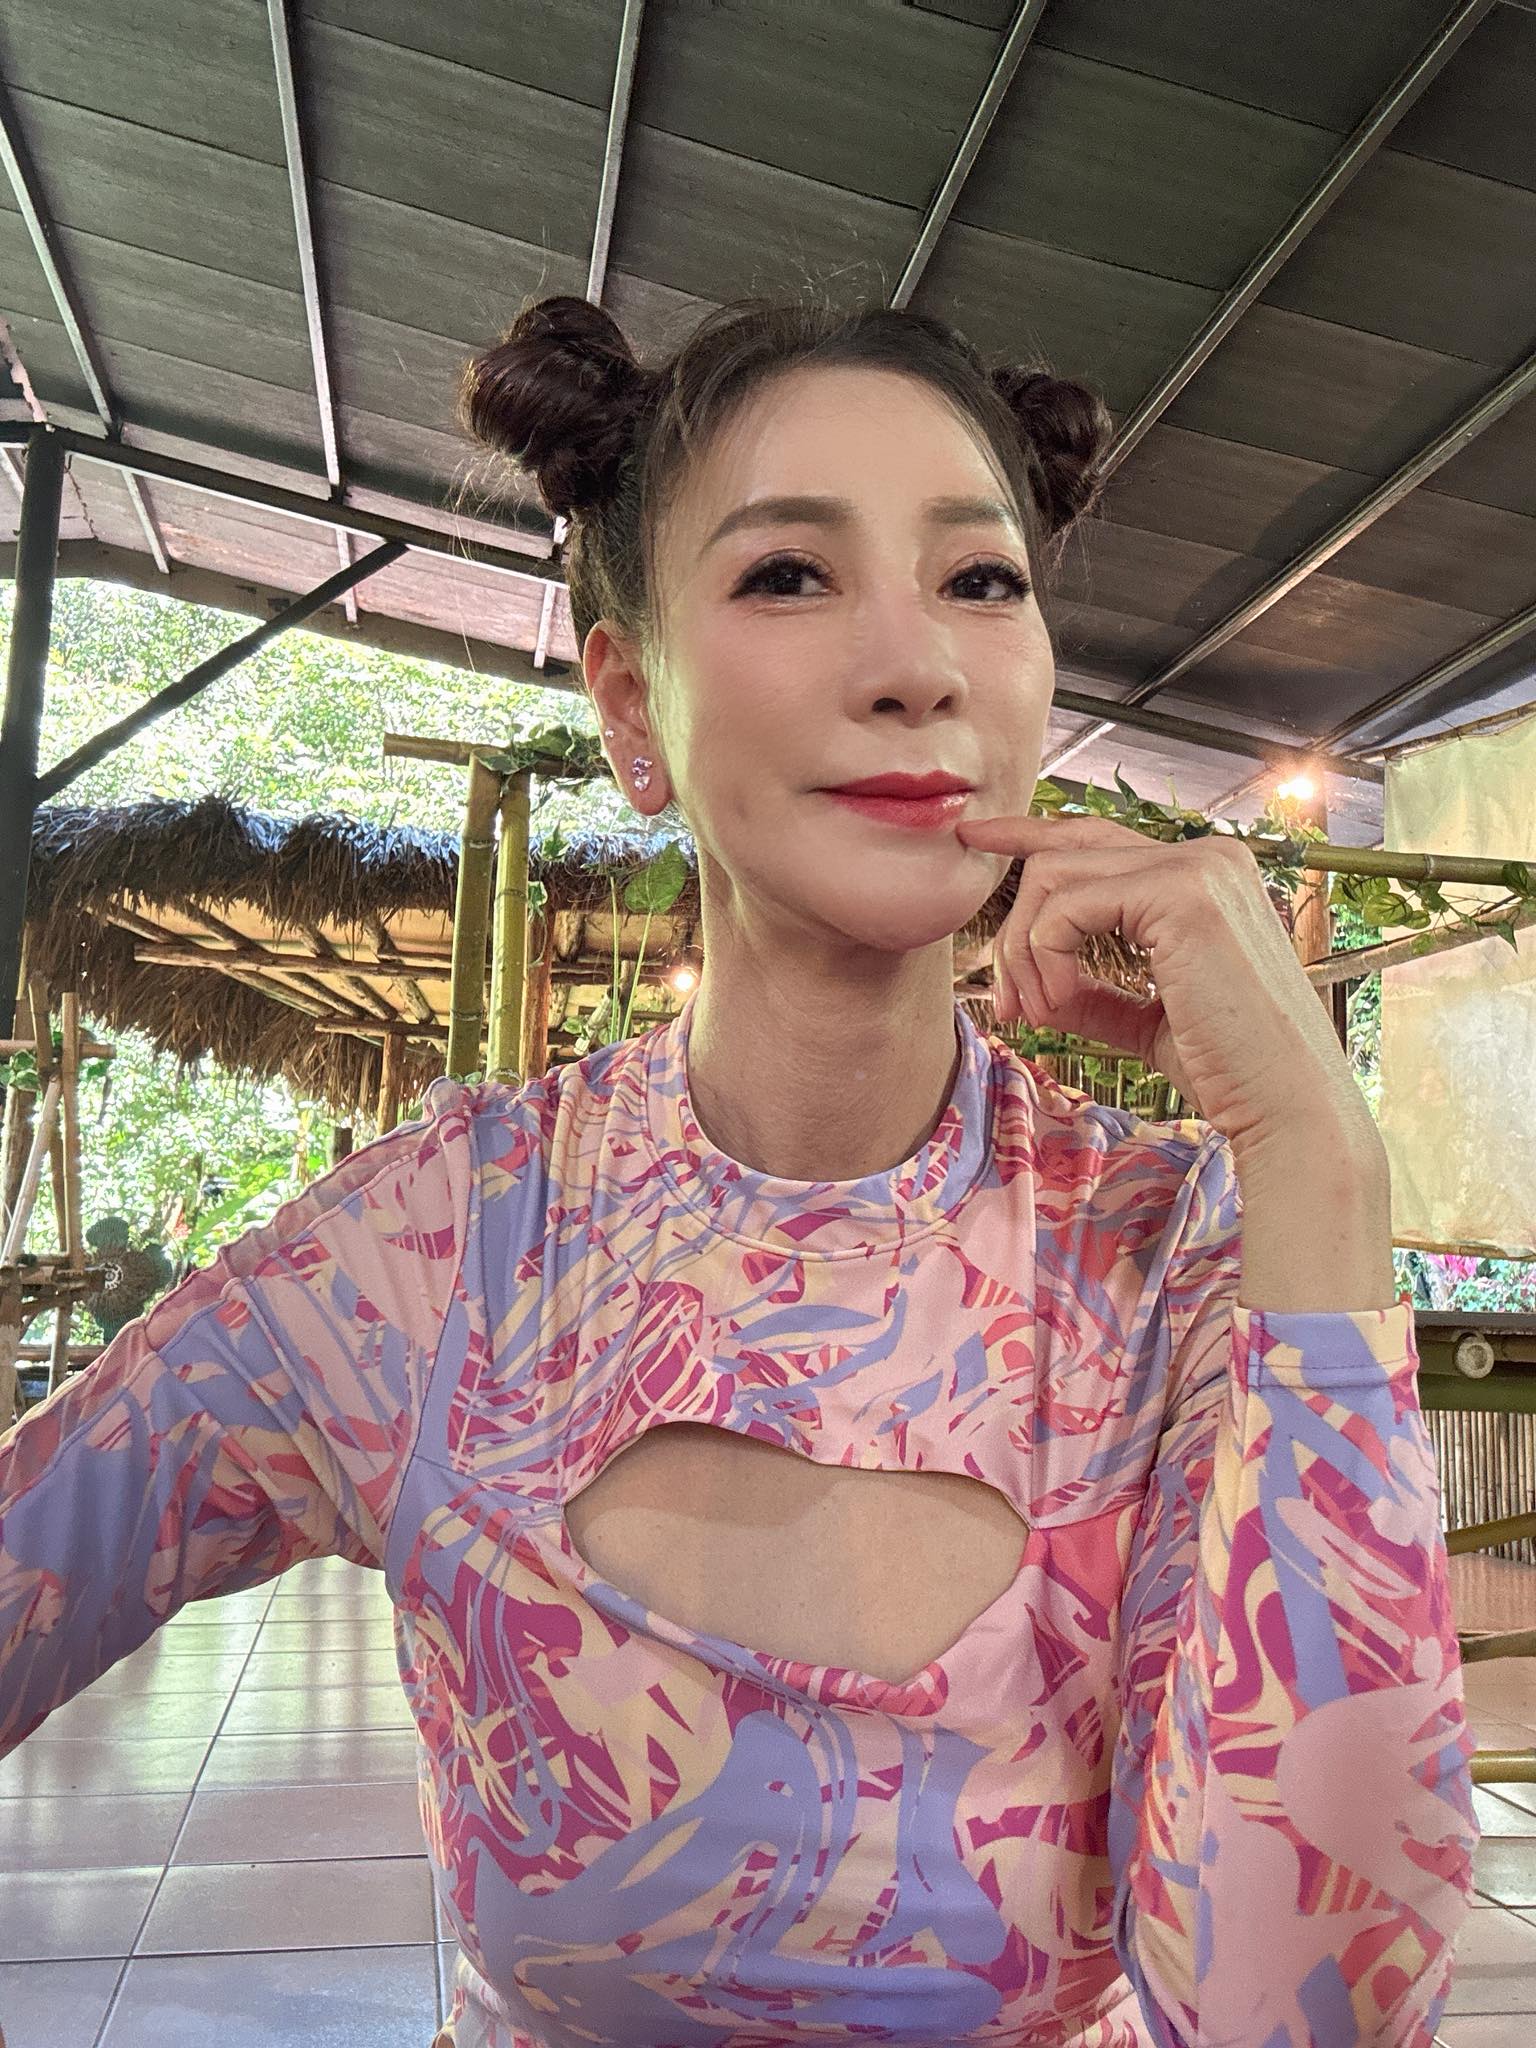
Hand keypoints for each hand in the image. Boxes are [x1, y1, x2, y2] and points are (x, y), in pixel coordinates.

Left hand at [955, 811, 1375, 1158]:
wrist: (1286, 1108)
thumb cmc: (1231, 1072)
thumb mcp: (1148, 1020)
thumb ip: (1094, 990)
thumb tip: (1032, 982)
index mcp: (1208, 876)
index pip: (1097, 839)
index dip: (1029, 837)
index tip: (975, 842)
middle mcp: (1209, 856)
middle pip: (1065, 857)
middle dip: (1016, 930)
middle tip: (1007, 1001)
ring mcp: (1200, 868)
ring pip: (1055, 876)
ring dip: (1024, 952)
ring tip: (1036, 1012)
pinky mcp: (1183, 895)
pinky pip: (1067, 906)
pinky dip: (1044, 958)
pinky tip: (1059, 1006)